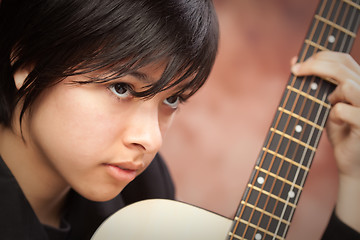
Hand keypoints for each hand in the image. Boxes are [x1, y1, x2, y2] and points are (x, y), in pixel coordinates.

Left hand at [291, 51, 359, 231]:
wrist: (351, 161)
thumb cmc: (340, 131)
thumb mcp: (323, 103)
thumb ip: (315, 83)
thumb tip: (294, 60)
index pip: (343, 59)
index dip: (321, 56)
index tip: (298, 64)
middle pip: (343, 66)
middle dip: (315, 66)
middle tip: (296, 71)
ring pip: (347, 85)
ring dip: (330, 96)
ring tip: (330, 107)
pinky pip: (343, 110)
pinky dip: (333, 116)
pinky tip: (338, 124)